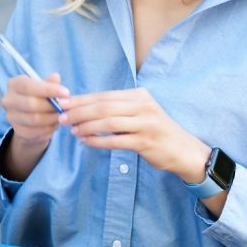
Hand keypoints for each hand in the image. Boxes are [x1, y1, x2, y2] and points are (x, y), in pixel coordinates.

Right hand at [0, 73, 68, 179]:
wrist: (30, 119)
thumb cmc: (39, 97)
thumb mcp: (44, 87)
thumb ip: (50, 83)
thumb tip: (55, 76)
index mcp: (14, 84)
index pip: (29, 86)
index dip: (48, 89)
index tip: (66, 93)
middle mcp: (8, 100)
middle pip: (31, 104)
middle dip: (52, 106)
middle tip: (66, 107)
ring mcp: (11, 117)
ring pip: (35, 119)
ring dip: (52, 118)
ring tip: (62, 115)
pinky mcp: (17, 131)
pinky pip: (36, 131)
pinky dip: (49, 128)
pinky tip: (55, 124)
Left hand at [60, 87, 209, 184]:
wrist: (184, 150)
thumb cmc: (156, 131)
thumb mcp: (140, 113)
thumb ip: (117, 109)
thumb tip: (84, 107)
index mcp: (139, 96)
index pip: (104, 95)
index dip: (81, 99)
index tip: (63, 103)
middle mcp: (143, 106)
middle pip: (103, 107)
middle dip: (79, 112)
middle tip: (62, 117)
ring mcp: (145, 124)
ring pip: (108, 123)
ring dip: (86, 126)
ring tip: (72, 130)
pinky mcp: (145, 142)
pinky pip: (115, 141)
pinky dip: (98, 141)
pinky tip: (86, 142)